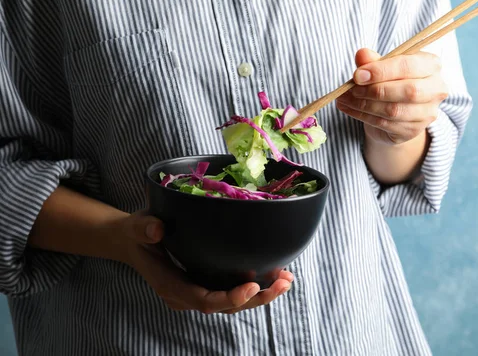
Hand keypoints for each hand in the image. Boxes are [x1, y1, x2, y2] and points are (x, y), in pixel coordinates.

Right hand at [118, 211, 292, 313]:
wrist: (134, 241)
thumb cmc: (137, 233)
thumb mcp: (137, 227)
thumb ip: (144, 228)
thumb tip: (157, 229)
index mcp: (171, 286)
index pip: (204, 301)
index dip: (230, 298)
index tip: (252, 285)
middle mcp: (187, 295)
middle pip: (226, 307)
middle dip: (257, 298)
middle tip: (283, 282)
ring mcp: (199, 291)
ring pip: (233, 303)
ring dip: (262, 294)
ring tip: (287, 279)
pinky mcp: (208, 283)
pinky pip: (233, 291)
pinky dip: (256, 286)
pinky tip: (276, 274)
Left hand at [336, 48, 447, 145]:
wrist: (394, 111)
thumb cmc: (390, 81)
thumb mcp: (381, 66)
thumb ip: (372, 60)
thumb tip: (362, 54)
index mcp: (431, 64)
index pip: (409, 66)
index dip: (381, 70)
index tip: (357, 75)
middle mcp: (436, 89)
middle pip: (408, 91)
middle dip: (375, 90)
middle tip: (352, 89)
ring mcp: (427, 113)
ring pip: (395, 110)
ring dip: (364, 105)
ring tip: (345, 99)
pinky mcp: (413, 130)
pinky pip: (385, 124)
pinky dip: (363, 116)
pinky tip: (349, 108)